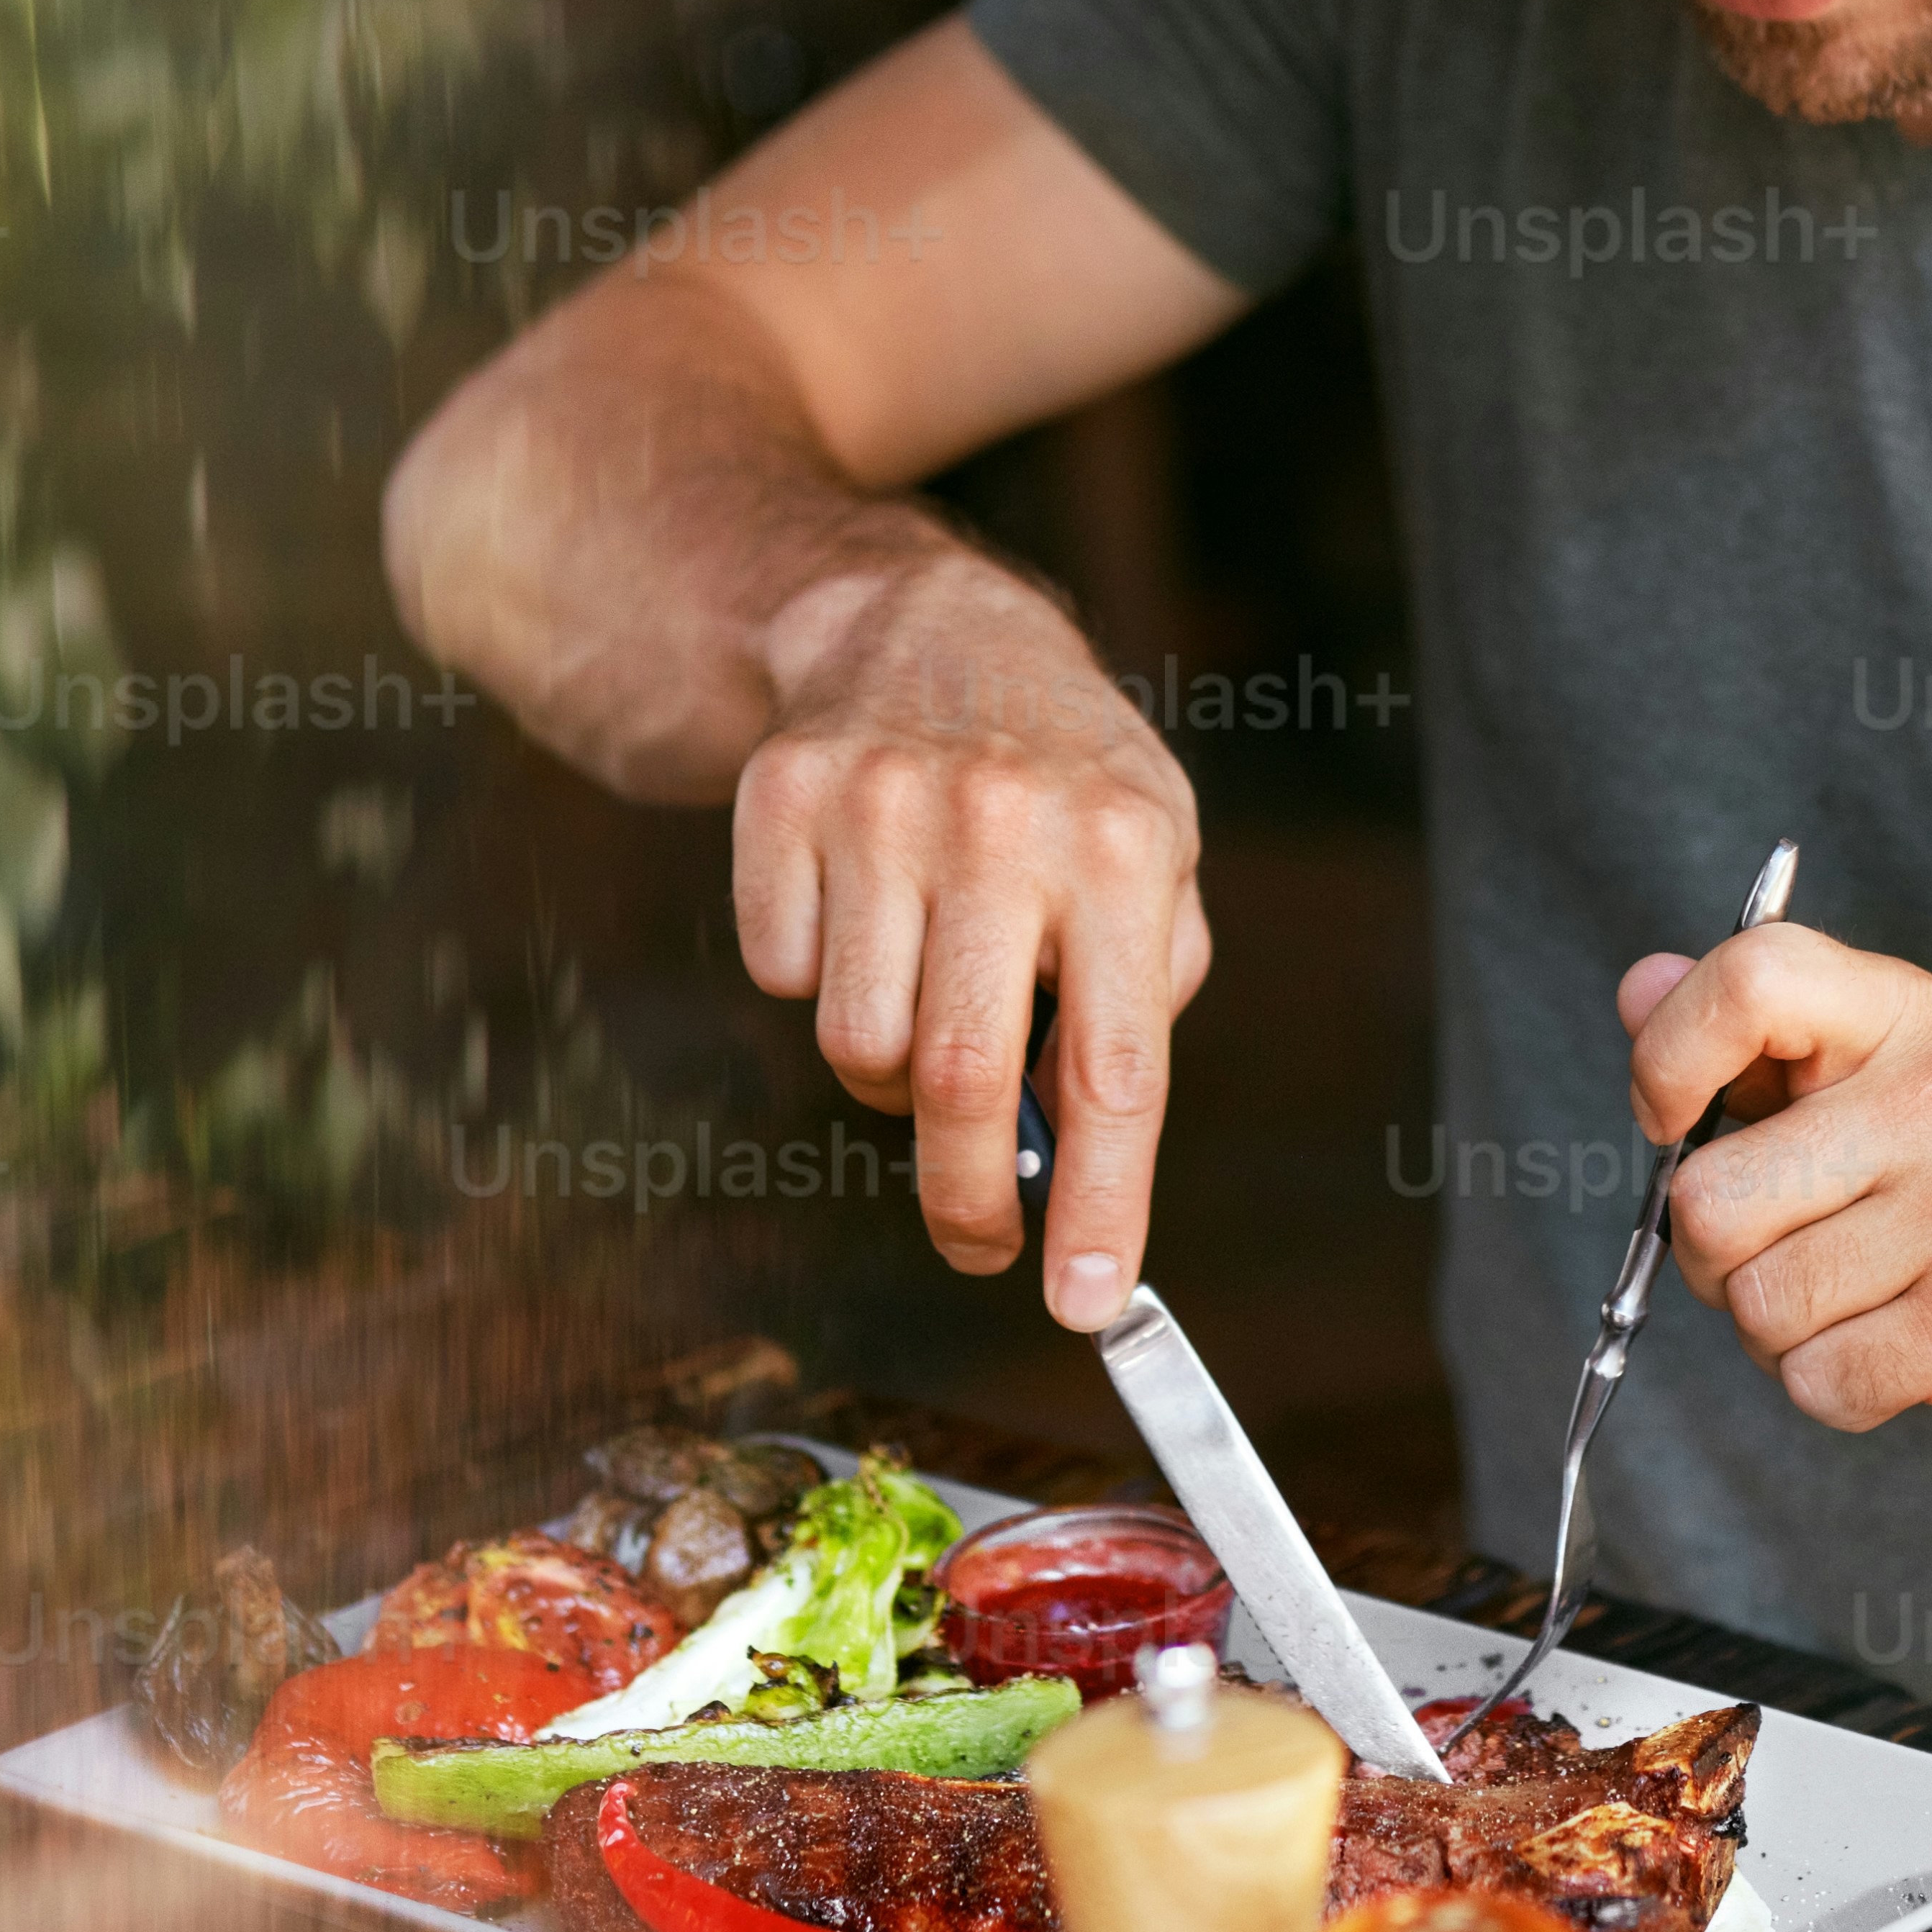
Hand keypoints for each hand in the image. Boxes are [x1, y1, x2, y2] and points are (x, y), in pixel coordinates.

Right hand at [733, 539, 1206, 1327]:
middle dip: (970, 1196)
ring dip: (890, 1068)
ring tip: (931, 993)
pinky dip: (818, 979)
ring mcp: (877, 804)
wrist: (925, 627)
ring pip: (856, 1043)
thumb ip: (1136, 999)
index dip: (1102, 1202)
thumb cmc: (1061, 777)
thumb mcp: (1152, 859)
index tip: (1085, 1304)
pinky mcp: (779, 798)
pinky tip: (864, 909)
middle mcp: (1000, 821)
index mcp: (1122, 846)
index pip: (1115, 1068)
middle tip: (984, 1240)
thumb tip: (1080, 1157)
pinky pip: (779, 975)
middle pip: (959, 1079)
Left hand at [1616, 919, 1931, 1450]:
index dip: (1669, 1055)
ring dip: (1782, 1334)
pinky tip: (1903, 1356)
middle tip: (1796, 1255)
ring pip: (1755, 1306)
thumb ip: (1772, 1038)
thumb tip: (1637, 986)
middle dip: (1720, 1257)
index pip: (1751, 976)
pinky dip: (1837, 1389)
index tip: (1673, 1117)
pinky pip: (1818, 1382)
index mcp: (1909, 1014)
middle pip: (1709, 1199)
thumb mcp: (1913, 1066)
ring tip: (1867, 1305)